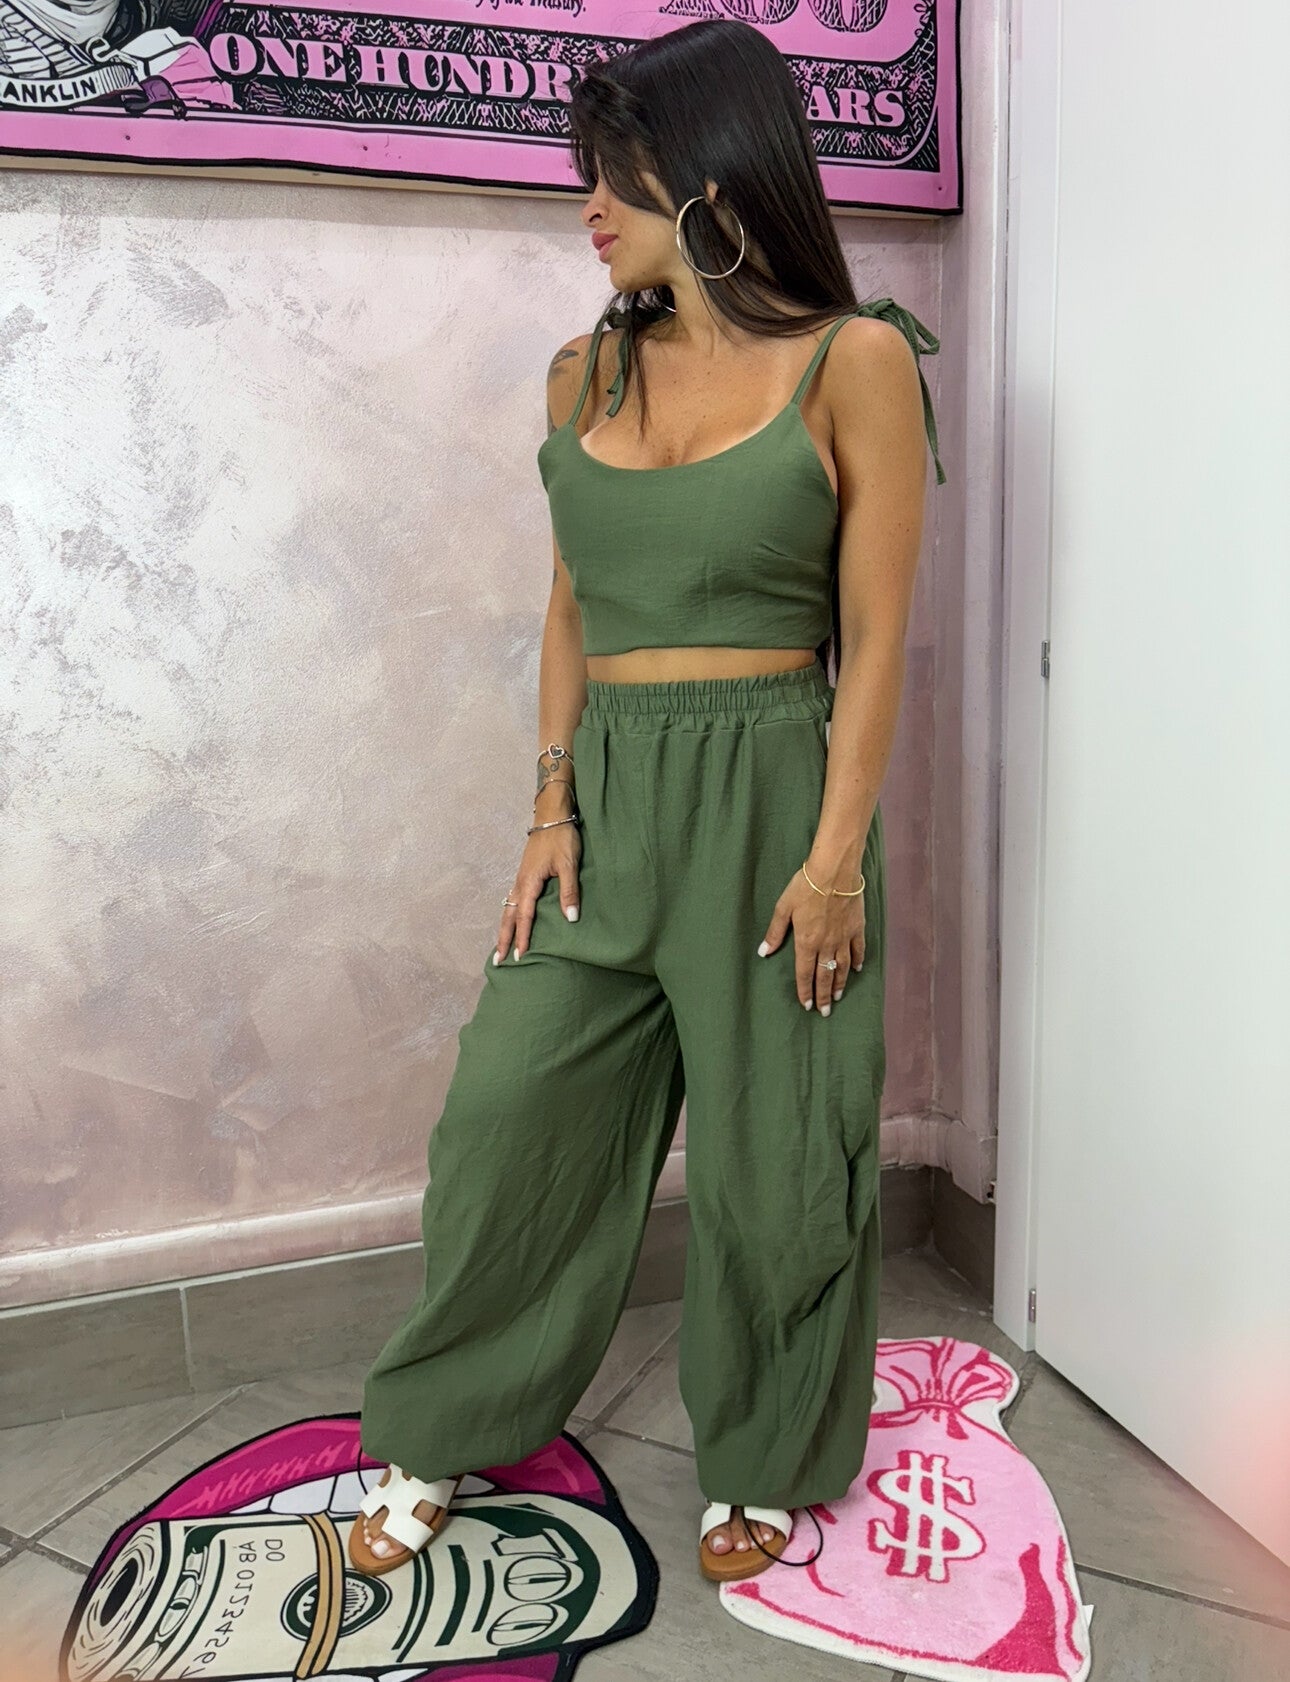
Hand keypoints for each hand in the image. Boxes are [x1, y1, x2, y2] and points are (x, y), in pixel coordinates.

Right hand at [495, 784, 581, 962]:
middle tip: (498, 960)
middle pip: (509, 916)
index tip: (519, 957)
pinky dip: (510, 916)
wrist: (552, 815)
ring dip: (504, 929)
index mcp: (529, 882)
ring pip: (508, 909)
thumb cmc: (561, 838)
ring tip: (500, 947)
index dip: (523, 937)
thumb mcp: (569, 864)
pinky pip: (513, 901)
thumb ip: (569, 891)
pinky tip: (513, 921)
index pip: (525, 916)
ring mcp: (521, 878)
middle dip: (503, 938)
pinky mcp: (525, 875)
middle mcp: (520, 883)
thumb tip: (570, 918)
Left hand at [758, 864, 865, 1015]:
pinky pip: (858, 949)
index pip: (805, 973)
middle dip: (823, 996)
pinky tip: (855, 970)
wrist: (834, 871)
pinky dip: (857, 961)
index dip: (805, 991)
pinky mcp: (857, 927)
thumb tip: (764, 952)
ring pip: (841, 967)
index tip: (806, 1005)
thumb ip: (775, 932)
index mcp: (806, 941)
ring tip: (838, 996)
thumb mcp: (783, 907)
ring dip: (839, 983)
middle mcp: (826, 944)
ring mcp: (843, 937)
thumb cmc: (805, 886)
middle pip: (824, 975)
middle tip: (825, 1012)